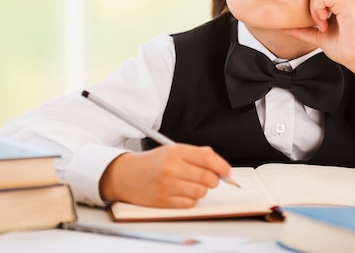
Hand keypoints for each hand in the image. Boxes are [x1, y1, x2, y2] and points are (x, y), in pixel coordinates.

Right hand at [99, 143, 231, 207]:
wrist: (126, 175)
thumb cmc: (153, 163)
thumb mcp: (173, 150)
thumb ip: (197, 154)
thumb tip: (221, 165)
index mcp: (176, 151)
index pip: (208, 158)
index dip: (222, 166)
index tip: (227, 172)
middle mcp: (171, 167)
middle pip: (207, 177)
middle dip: (214, 180)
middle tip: (210, 179)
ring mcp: (166, 184)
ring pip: (200, 192)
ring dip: (202, 191)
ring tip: (193, 185)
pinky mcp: (163, 200)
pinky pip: (189, 204)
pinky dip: (191, 201)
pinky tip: (183, 194)